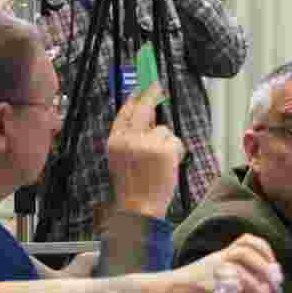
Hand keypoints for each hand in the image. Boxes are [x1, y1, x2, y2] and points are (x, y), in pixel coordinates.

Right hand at [107, 82, 184, 217]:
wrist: (140, 208)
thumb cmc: (133, 186)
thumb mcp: (122, 159)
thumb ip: (131, 137)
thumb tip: (147, 114)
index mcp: (115, 141)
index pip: (124, 112)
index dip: (133, 97)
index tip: (140, 87)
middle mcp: (129, 139)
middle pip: (143, 108)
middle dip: (150, 93)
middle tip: (157, 84)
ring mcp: (147, 143)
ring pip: (163, 129)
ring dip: (166, 142)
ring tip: (160, 162)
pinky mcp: (164, 149)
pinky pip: (175, 140)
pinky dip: (176, 151)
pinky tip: (168, 165)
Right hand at [170, 234, 280, 292]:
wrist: (166, 290)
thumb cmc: (193, 289)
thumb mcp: (219, 284)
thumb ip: (240, 287)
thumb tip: (264, 292)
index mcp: (222, 255)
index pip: (246, 241)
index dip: (264, 250)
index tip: (275, 266)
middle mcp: (217, 258)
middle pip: (245, 250)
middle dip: (264, 265)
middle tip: (275, 282)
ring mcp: (209, 269)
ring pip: (237, 264)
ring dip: (256, 279)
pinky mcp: (202, 283)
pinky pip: (224, 282)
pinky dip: (239, 290)